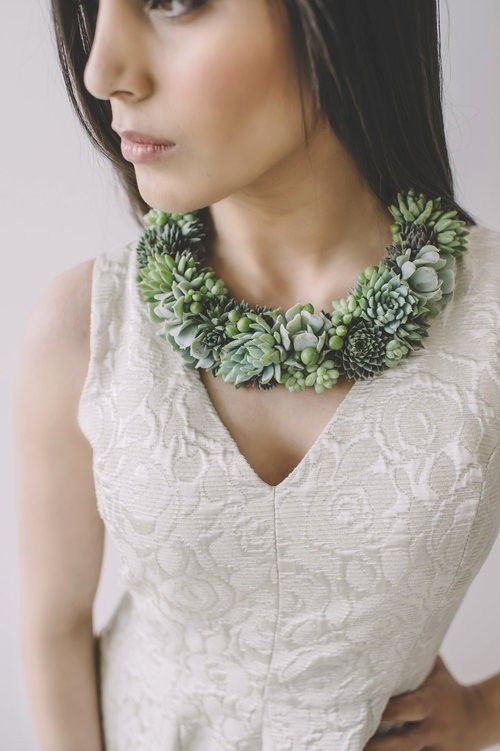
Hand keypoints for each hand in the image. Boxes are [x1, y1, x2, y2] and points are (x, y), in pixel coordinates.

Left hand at [363, 654, 489, 749]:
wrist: (479, 718)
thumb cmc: (449, 689)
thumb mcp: (436, 671)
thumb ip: (416, 655)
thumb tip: (390, 628)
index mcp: (428, 703)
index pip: (402, 709)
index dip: (382, 711)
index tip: (359, 708)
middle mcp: (431, 728)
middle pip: (402, 742)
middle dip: (378, 745)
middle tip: (354, 741)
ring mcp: (434, 747)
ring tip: (360, 750)